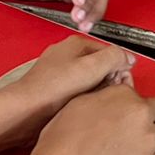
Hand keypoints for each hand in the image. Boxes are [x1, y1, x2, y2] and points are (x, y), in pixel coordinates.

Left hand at [3, 36, 135, 132]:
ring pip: (90, 80)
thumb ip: (115, 57)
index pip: (110, 51)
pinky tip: (83, 107)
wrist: (26, 110)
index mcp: (76, 43)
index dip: (120, 67)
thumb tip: (128, 58)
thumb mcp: (91, 67)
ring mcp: (60, 73)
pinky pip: (78, 92)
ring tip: (94, 100)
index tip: (122, 80)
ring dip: (97, 91)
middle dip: (109, 80)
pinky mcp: (56, 89)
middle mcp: (67, 55)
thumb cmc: (50, 88)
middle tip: (108, 92)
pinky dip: (84, 99)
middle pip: (100, 66)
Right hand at [30, 83, 154, 154]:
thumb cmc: (62, 141)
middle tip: (144, 126)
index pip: (138, 94)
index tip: (128, 112)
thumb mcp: (76, 104)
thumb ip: (99, 96)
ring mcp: (147, 142)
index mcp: (121, 96)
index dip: (133, 105)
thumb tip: (107, 93)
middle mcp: (139, 115)